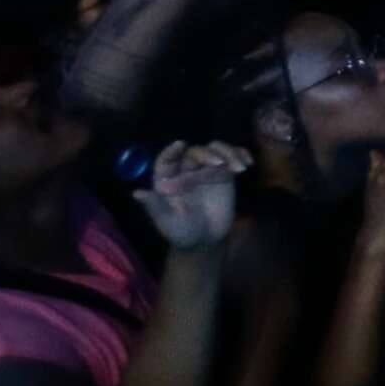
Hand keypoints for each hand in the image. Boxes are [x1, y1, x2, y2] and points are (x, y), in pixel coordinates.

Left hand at [132, 140, 248, 252]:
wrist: (205, 240)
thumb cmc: (180, 232)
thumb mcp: (167, 222)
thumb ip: (155, 206)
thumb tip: (136, 193)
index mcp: (168, 179)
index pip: (167, 160)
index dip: (171, 151)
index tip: (180, 144)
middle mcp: (186, 171)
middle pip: (195, 153)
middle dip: (207, 155)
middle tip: (219, 164)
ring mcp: (206, 171)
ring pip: (215, 151)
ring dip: (227, 153)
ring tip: (239, 166)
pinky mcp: (225, 174)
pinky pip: (232, 159)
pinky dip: (240, 156)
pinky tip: (248, 162)